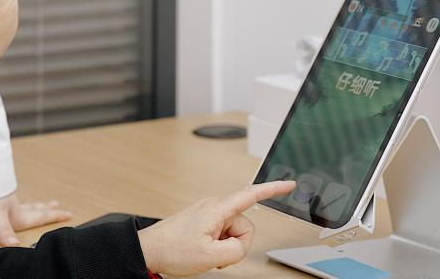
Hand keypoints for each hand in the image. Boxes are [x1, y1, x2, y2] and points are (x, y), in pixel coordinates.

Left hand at [0, 192, 72, 246]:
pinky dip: (16, 202)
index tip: (68, 214)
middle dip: (46, 209)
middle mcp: (12, 207)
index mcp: (16, 214)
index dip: (53, 216)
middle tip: (58, 205)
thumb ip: (4, 230)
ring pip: (23, 203)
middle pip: (33, 208)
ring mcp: (3, 200)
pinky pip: (9, 200)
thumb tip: (15, 245)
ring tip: (42, 203)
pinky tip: (12, 201)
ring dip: (33, 204)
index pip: (38, 216)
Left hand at [136, 180, 295, 275]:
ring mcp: (208, 213)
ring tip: (206, 252)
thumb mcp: (210, 257)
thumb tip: (241, 245)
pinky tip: (203, 250)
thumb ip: (236, 251)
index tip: (289, 183)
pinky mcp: (204, 220)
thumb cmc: (172, 249)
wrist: (149, 250)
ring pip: (233, 232)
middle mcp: (214, 206)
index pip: (251, 195)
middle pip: (244, 225)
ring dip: (225, 247)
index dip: (273, 189)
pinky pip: (222, 233)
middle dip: (236, 244)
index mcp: (217, 209)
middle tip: (216, 254)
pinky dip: (218, 245)